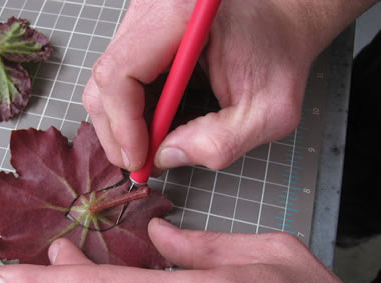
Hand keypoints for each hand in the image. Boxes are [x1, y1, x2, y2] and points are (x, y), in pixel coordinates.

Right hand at [84, 0, 375, 170]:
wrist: (282, 24)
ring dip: (123, 125)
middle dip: (117, 132)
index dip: (123, 125)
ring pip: (106, 84)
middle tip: (141, 164)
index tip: (141, 160)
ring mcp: (141, 19)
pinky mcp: (139, 34)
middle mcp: (151, 9)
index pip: (121, 73)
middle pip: (104, 80)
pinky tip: (157, 126)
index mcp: (179, 14)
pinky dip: (132, 113)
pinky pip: (119, 81)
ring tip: (153, 147)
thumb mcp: (269, 111)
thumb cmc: (279, 57)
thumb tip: (166, 158)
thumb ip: (222, 142)